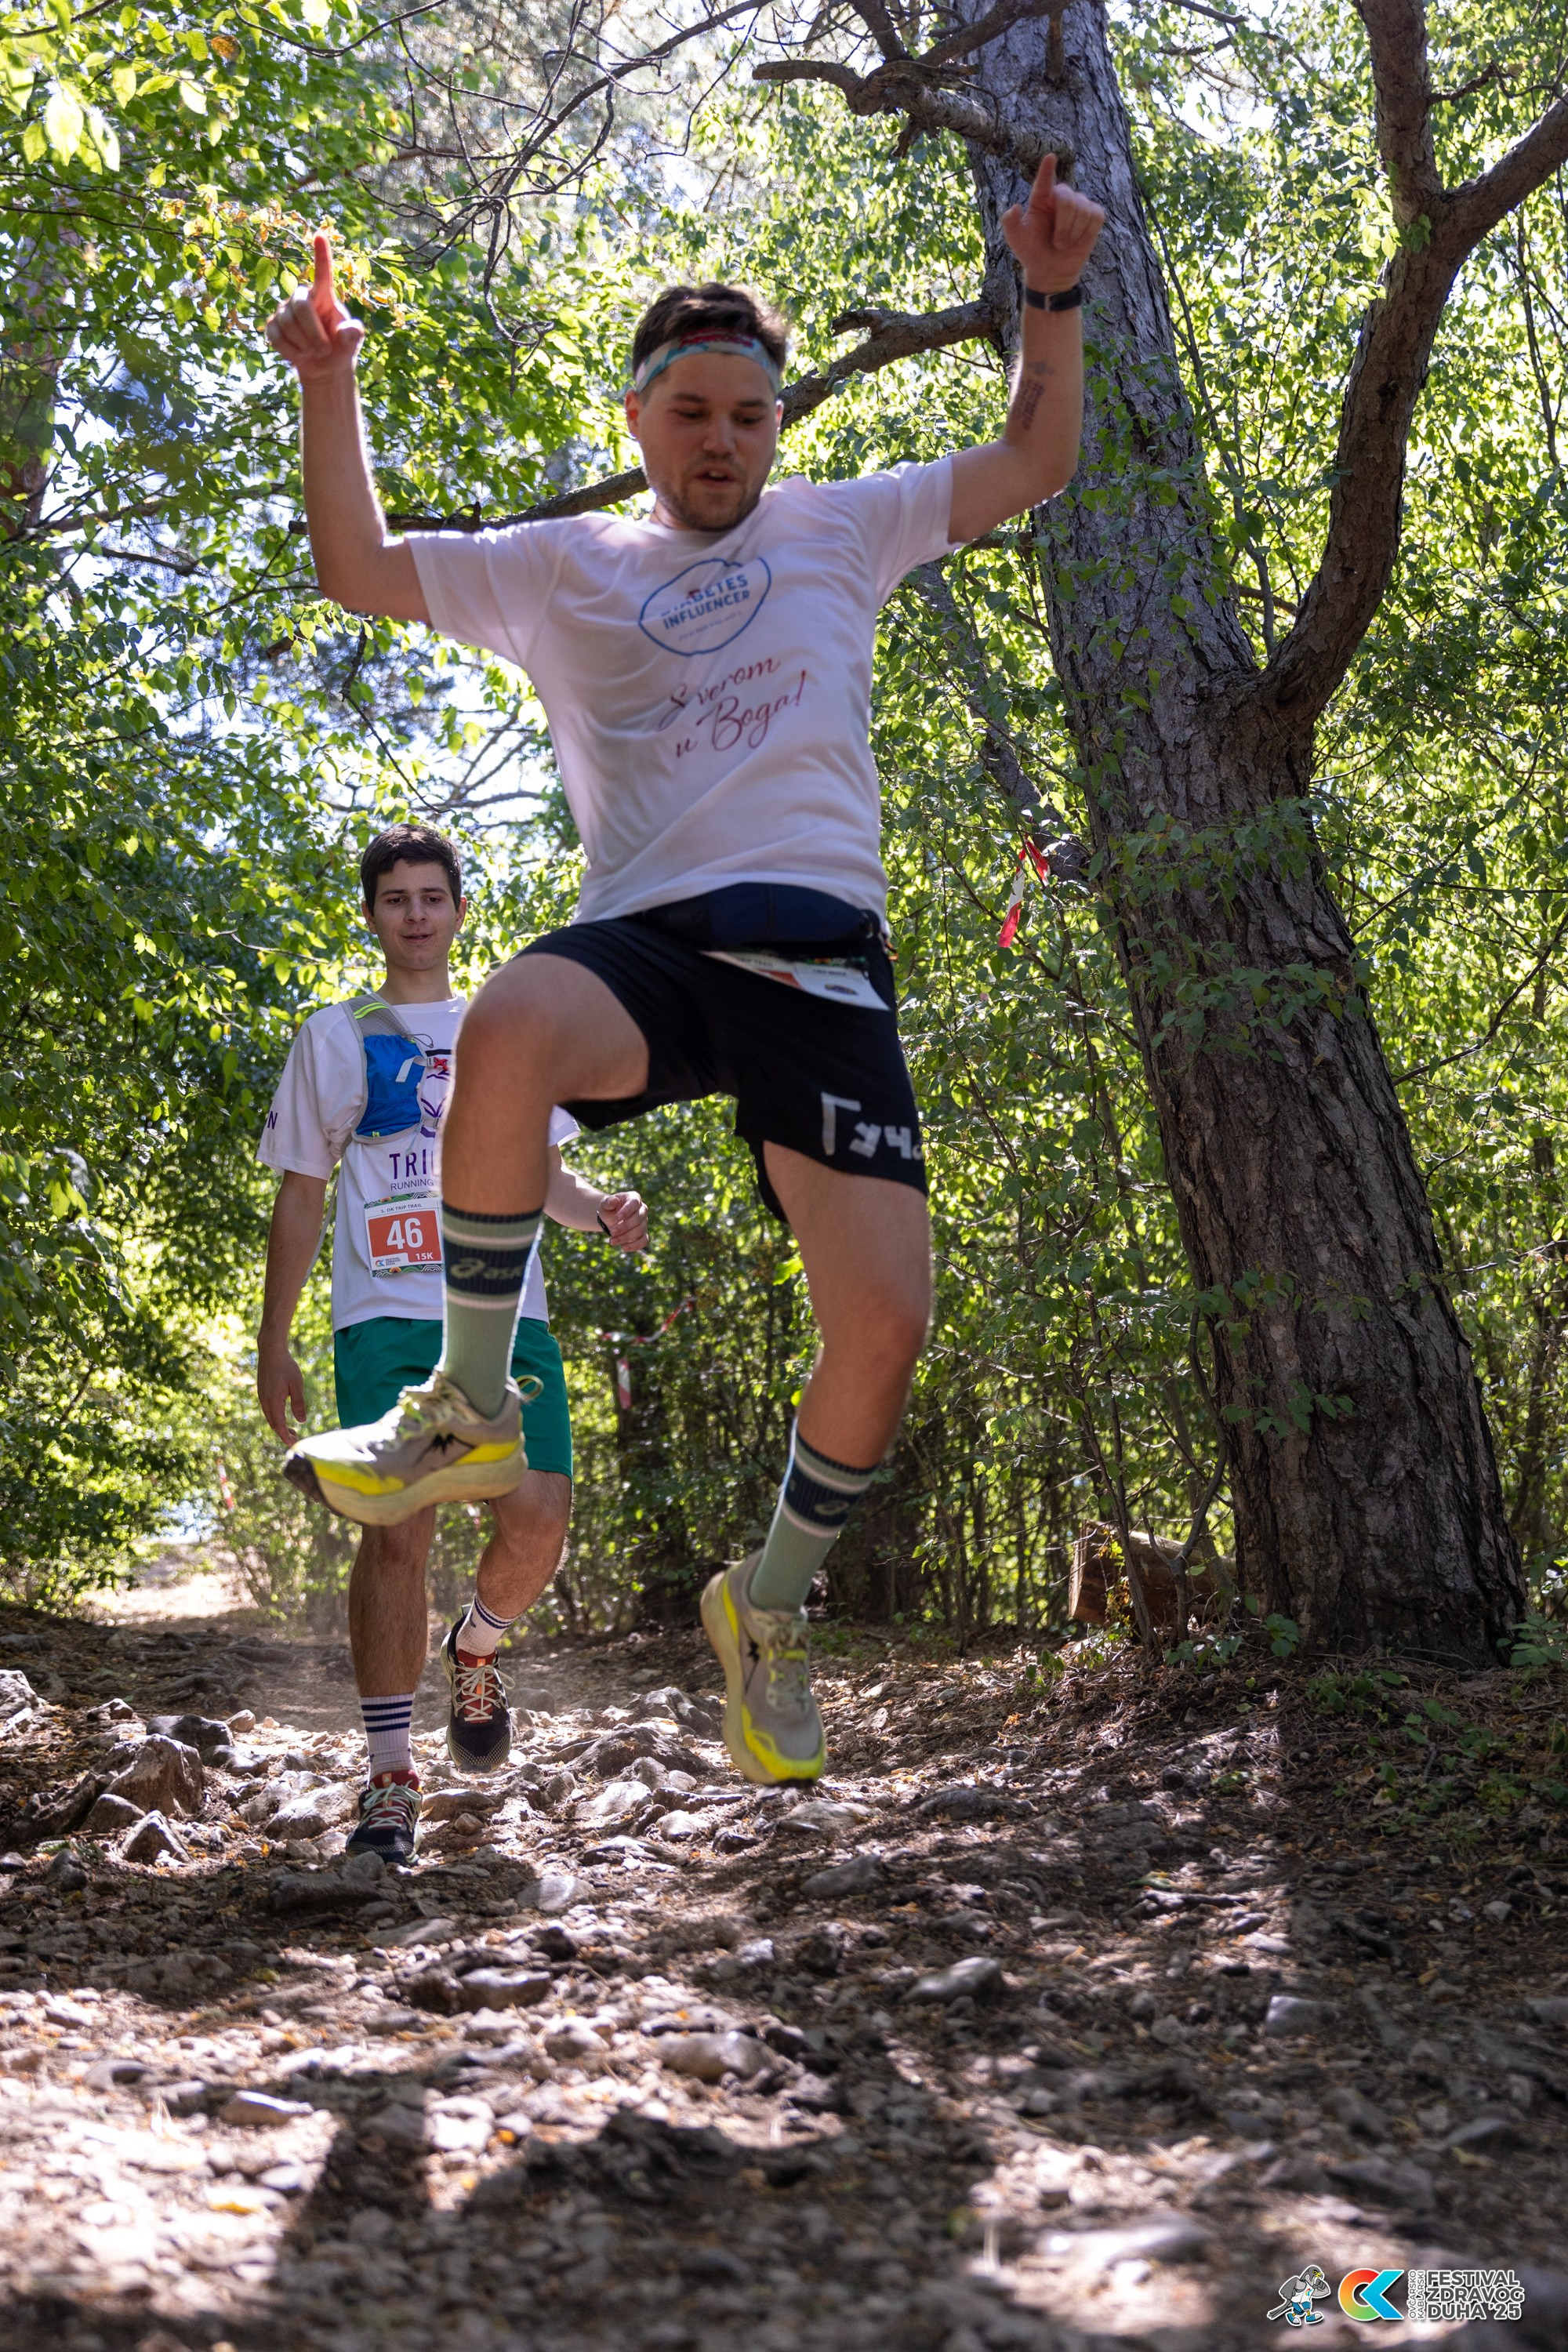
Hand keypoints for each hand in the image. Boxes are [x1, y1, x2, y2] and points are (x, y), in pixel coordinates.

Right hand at [257, 1338, 307, 1445]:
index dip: (285, 1436)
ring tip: (291, 1430)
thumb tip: (302, 1421)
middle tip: (295, 1438)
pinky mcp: (262, 1392)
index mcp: (273, 1401)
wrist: (271, 1351)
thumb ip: (298, 1404)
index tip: (293, 1444)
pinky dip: (275, 1417)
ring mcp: (262, 1397)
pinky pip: (268, 1410)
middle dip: (283, 1433)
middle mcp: (265, 1401)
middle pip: (273, 1424)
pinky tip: (283, 1416)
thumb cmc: (286, 1366)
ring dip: (279, 1425)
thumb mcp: (296, 1385)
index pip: (279, 1425)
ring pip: (270, 1417)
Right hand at [264, 229, 364, 382]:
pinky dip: (291, 352)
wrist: (324, 368)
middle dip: (313, 331)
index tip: (320, 235)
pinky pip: (277, 337)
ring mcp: (284, 310)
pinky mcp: (272, 325)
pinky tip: (300, 355)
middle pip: (300, 305)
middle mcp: (302, 298)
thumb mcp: (352, 342)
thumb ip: (353, 335)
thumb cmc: (340, 348)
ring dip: (305, 345)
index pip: (323, 273)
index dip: (322, 255)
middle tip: (324, 350)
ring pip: (288, 324)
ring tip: (314, 352)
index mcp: (324, 296)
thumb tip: (345, 332)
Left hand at [597, 1191, 648, 1251]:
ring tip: (612, 1241)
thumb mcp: (605, 1204)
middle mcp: (642, 1209)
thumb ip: (608, 1202)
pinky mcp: (643, 1233)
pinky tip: (623, 1248)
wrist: (610, 1218)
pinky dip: (635, 1246)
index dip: (627, 1210)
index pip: (634, 1203)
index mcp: (634, 1198)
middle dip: (625, 1226)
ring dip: (626, 1237)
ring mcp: (644, 1222)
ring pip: (640, 1230)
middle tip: (612, 1231)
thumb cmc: (609, 1209)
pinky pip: (644, 1241)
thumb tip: (614, 1201)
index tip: (617, 1217)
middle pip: (638, 1218)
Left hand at [1002, 155, 1104, 294]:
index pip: (1044, 181)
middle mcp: (1060, 197)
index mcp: (1040, 199)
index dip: (1047, 169)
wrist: (1051, 271)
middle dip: (1064, 224)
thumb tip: (1014, 207)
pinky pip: (1096, 216)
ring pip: (1084, 208)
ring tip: (1065, 244)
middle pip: (1068, 198)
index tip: (1050, 157)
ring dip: (1074, 232)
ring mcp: (1078, 205)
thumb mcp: (1016, 240)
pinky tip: (1079, 240)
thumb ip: (1010, 224)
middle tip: (1057, 243)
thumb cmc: (1032, 253)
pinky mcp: (1093, 215)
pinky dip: (1088, 231)